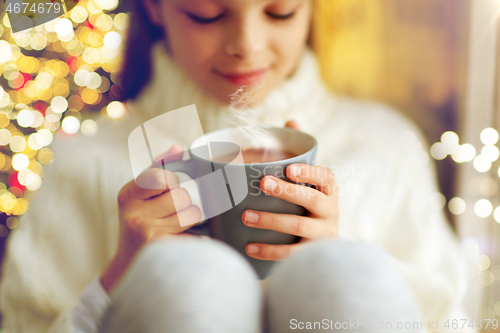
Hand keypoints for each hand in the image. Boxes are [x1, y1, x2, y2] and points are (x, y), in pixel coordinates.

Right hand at [101, 145, 200, 292]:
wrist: (130, 267)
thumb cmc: (139, 224)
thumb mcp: (141, 196)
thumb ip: (159, 169)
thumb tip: (178, 148)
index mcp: (128, 195)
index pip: (161, 176)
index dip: (171, 182)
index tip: (166, 190)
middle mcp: (134, 215)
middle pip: (180, 196)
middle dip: (182, 204)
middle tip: (169, 215)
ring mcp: (148, 235)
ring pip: (192, 214)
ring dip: (190, 220)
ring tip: (174, 228)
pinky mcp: (164, 252)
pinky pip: (196, 234)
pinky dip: (194, 236)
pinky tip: (179, 241)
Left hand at [241, 121, 337, 260]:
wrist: (327, 247)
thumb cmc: (311, 204)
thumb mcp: (310, 180)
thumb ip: (301, 152)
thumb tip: (290, 120)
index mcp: (329, 190)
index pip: (325, 177)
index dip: (309, 172)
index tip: (289, 169)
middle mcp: (331, 211)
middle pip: (313, 200)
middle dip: (288, 192)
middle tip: (263, 184)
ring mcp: (324, 234)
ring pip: (300, 227)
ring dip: (272, 221)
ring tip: (246, 216)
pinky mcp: (312, 254)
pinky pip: (292, 254)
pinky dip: (270, 251)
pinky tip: (249, 248)